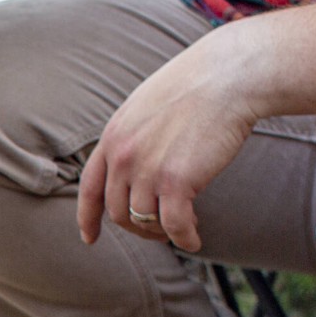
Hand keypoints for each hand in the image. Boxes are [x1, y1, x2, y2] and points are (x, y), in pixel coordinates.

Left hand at [77, 26, 263, 253]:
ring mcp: (147, 169)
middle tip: (159, 230)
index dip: (87, 217)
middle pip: (118, 211)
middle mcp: (123, 156)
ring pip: (144, 221)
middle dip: (137, 227)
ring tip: (183, 228)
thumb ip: (133, 138)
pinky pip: (174, 225)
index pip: (89, 188)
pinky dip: (184, 239)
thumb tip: (133, 169)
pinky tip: (194, 240)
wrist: (228, 75)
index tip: (89, 237)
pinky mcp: (176, 181)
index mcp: (113, 137)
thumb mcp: (146, 107)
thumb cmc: (196, 87)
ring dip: (163, 232)